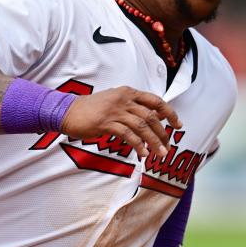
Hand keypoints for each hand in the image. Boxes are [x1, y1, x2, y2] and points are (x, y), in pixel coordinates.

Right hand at [61, 86, 181, 158]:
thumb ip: (133, 108)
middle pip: (151, 116)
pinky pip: (128, 135)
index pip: (155, 101)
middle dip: (162, 133)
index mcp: (128, 92)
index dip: (169, 113)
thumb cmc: (92, 109)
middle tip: (167, 147)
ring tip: (159, 154)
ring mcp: (115, 110)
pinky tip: (142, 154)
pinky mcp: (106, 122)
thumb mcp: (115, 102)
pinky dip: (138, 145)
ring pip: (142, 127)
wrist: (68, 111)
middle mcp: (124, 99)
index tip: (178, 125)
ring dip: (153, 142)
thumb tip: (155, 118)